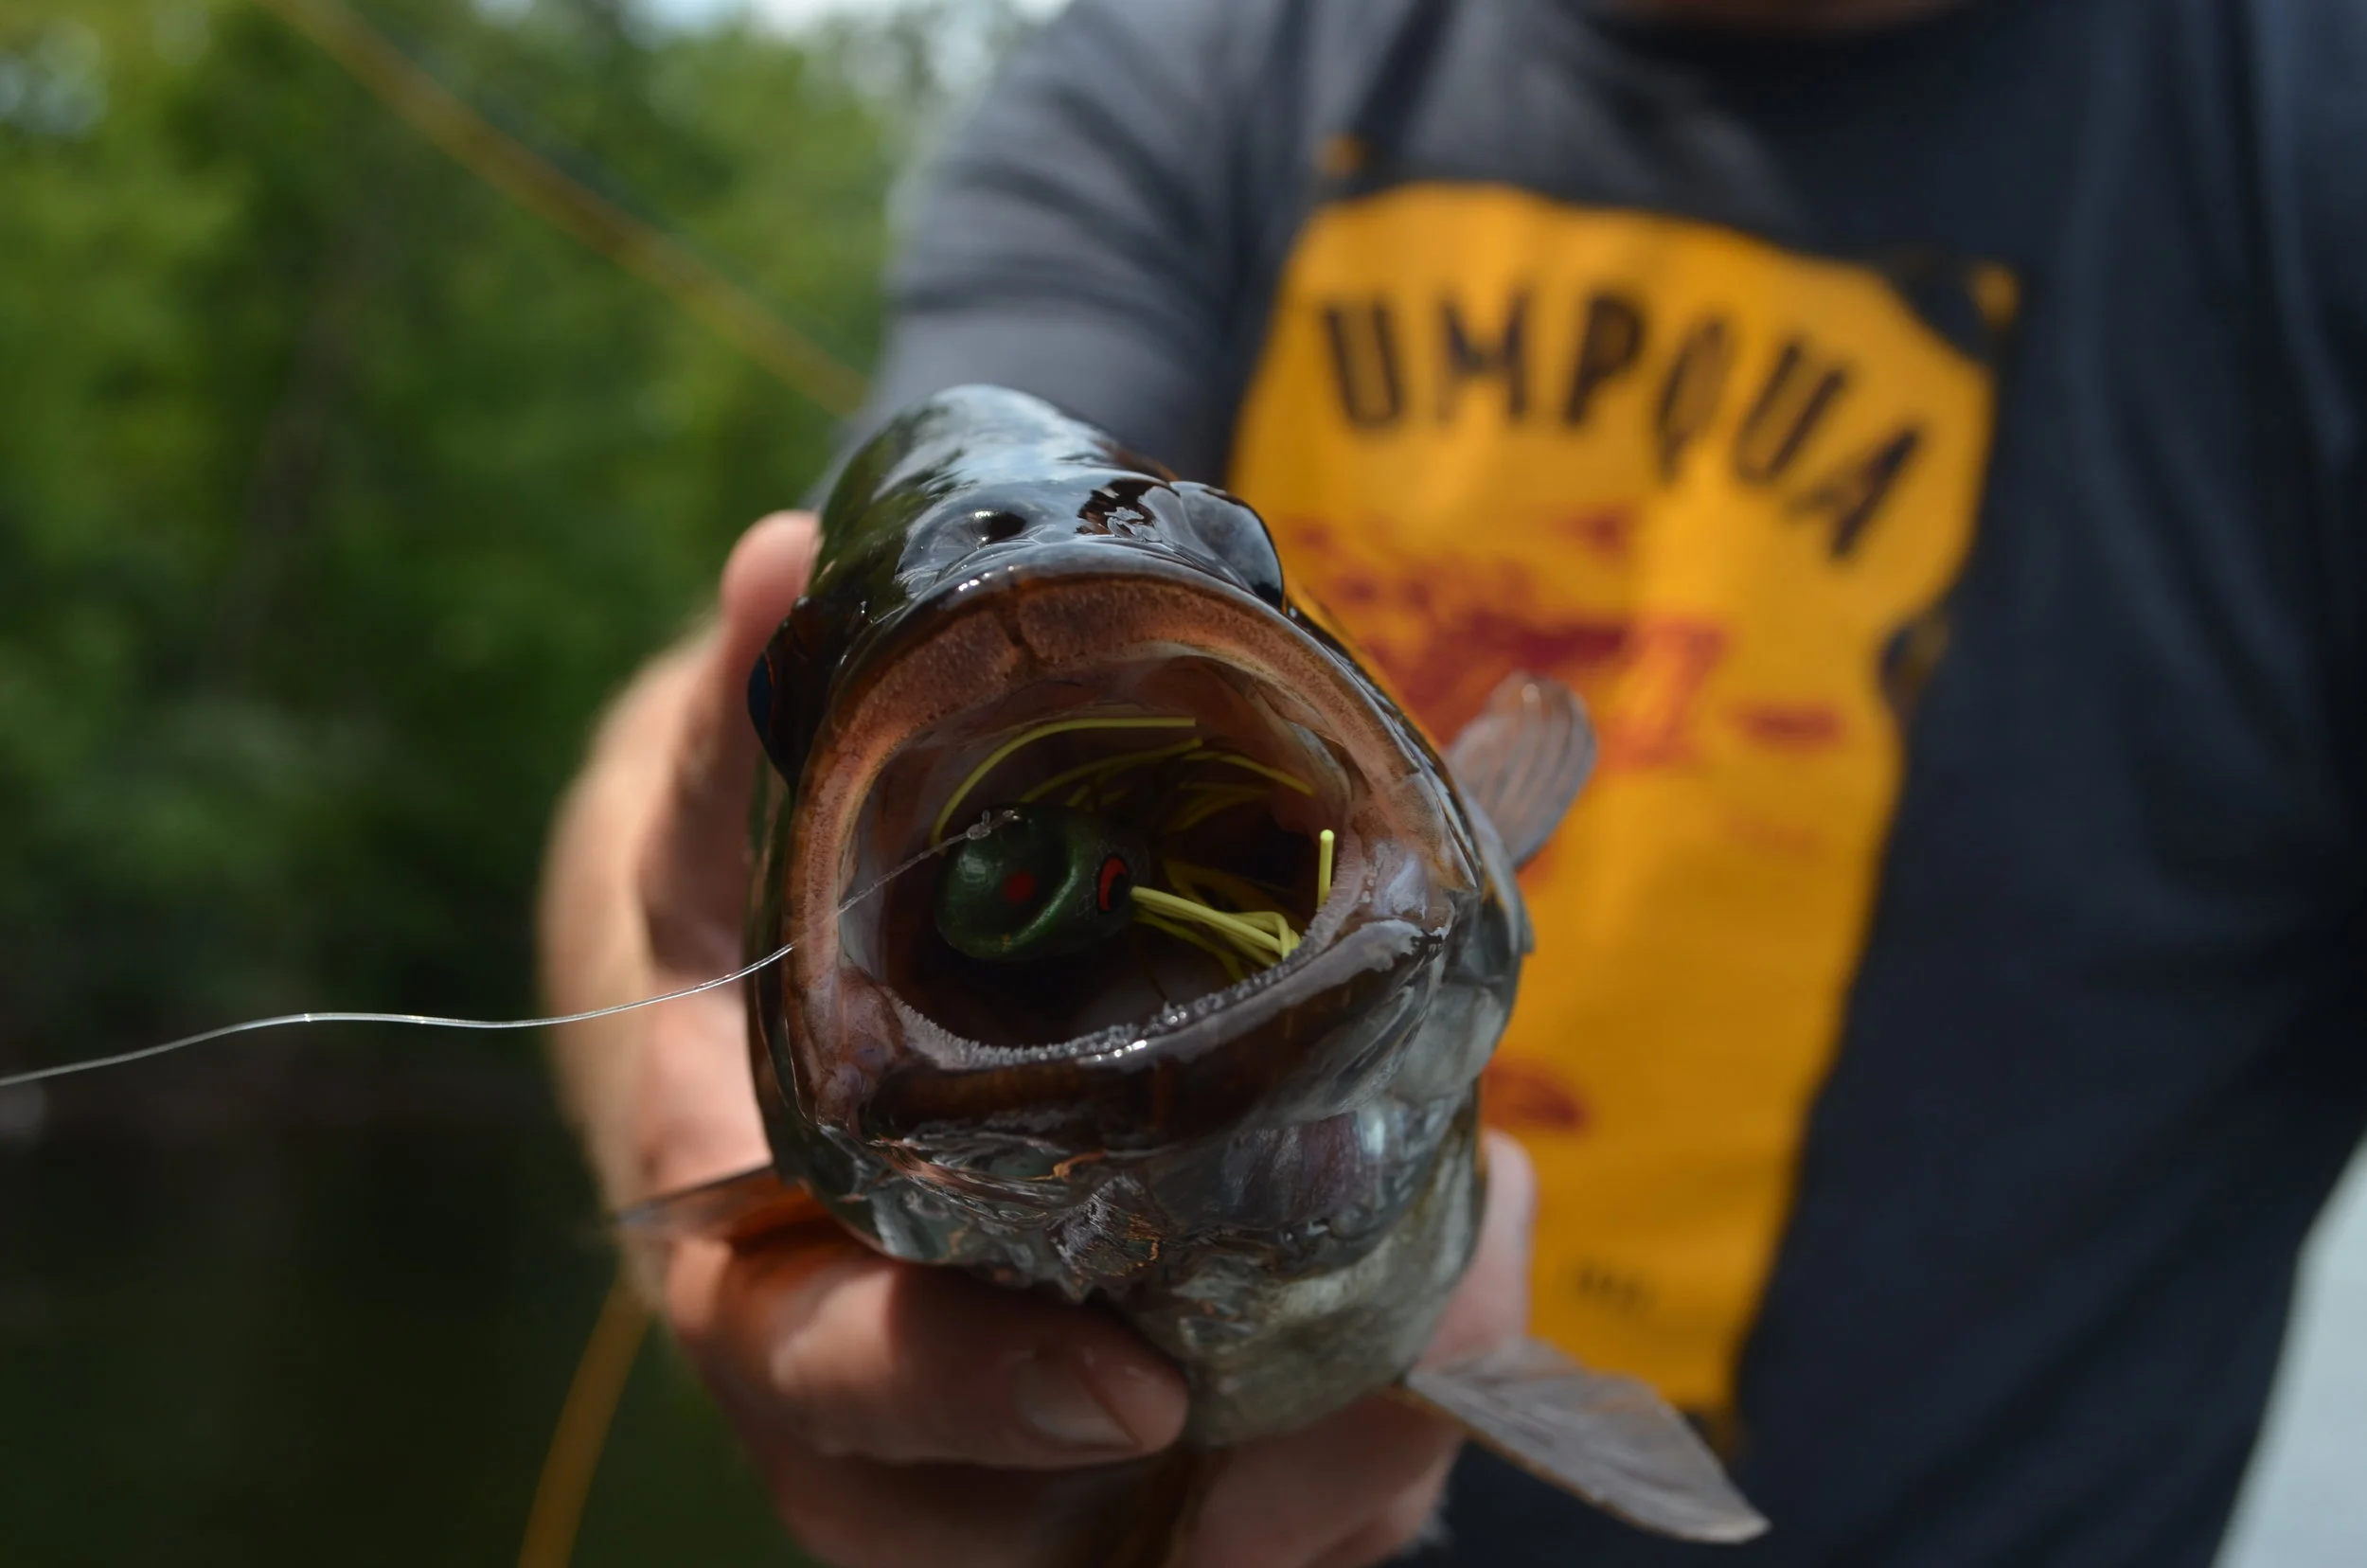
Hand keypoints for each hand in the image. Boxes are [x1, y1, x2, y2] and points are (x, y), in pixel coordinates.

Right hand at [539, 512, 1538, 1566]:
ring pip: (1143, 1542)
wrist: (745, 973)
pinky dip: (1362, 1429)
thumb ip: (747, 710)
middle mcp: (861, 1370)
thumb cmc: (725, 896)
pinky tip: (1467, 1264)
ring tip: (1476, 1300)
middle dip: (1221, 1506)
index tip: (1135, 1370)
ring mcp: (986, 1404)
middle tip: (1401, 1393)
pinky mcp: (1095, 1389)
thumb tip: (782, 561)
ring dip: (1333, 1482)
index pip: (819, 1380)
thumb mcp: (712, 806)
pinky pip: (1228, 1488)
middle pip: (1003, 1541)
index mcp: (746, 1246)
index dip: (960, 1401)